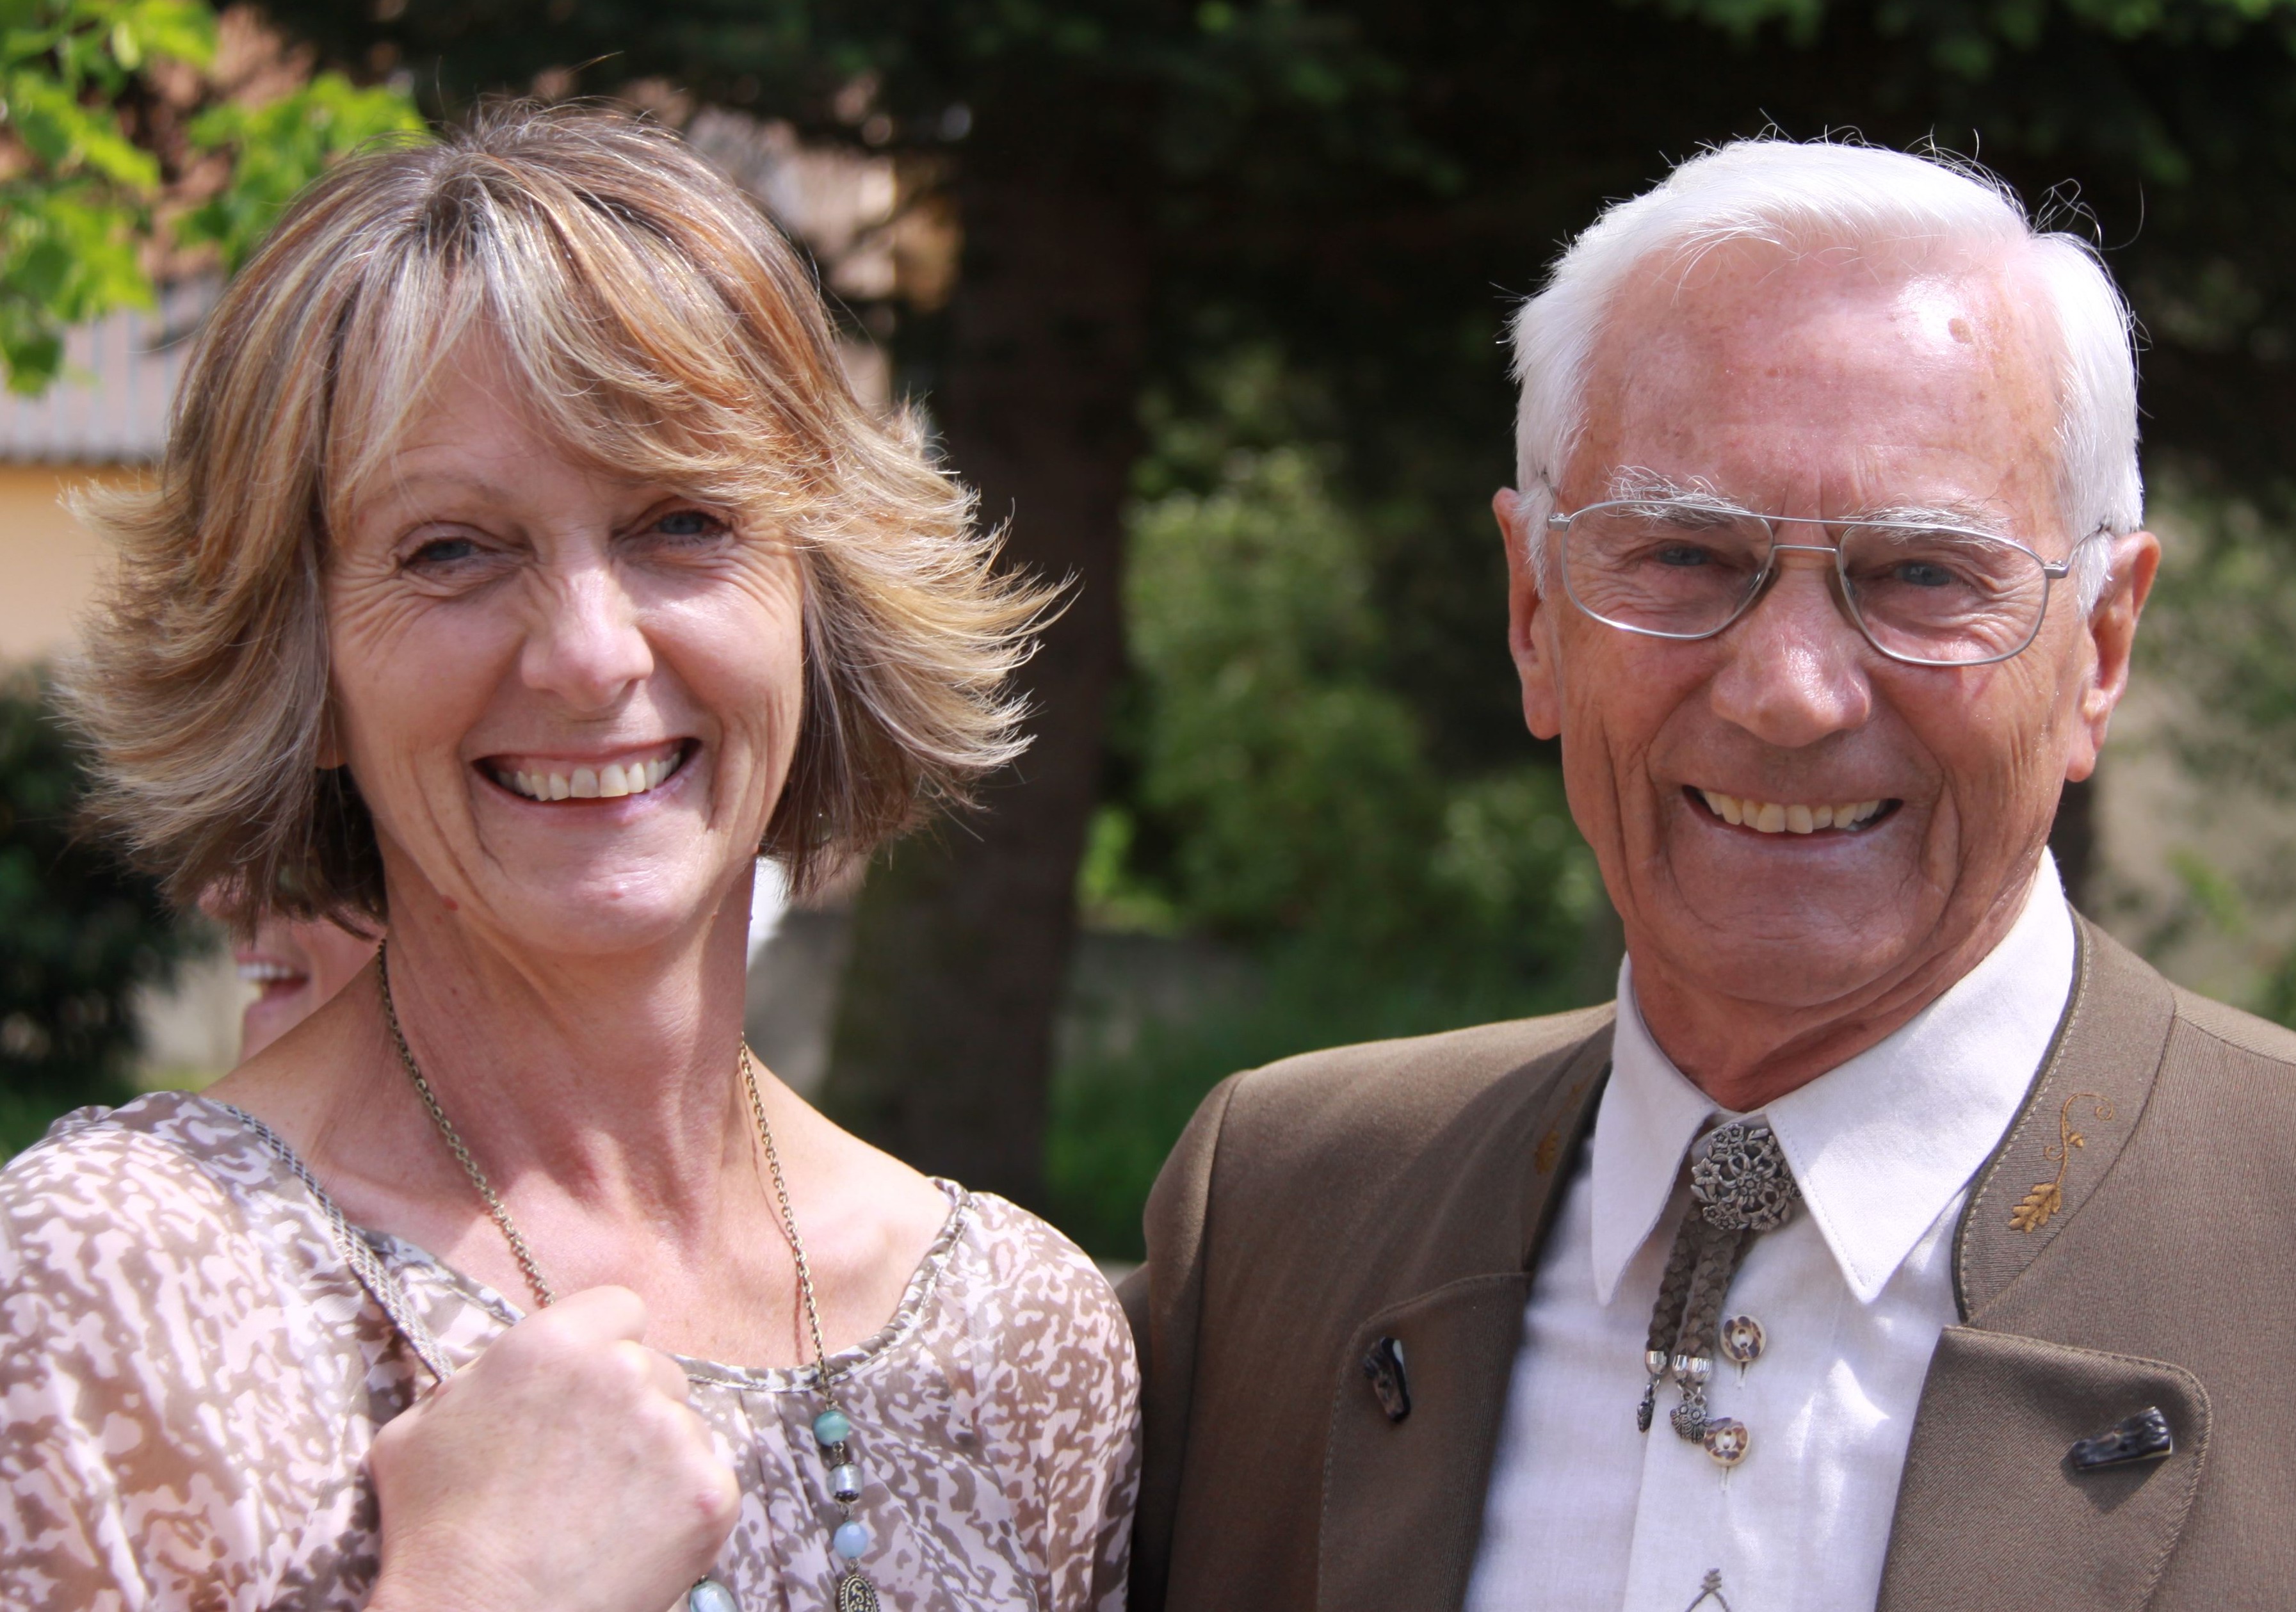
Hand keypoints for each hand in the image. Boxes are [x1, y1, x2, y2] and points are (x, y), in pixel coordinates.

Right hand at [365, 1286, 738, 1611]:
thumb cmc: (436, 1534)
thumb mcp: (418, 1430)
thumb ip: (477, 1378)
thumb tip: (504, 1366)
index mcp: (556, 1342)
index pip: (620, 1308)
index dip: (604, 1348)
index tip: (586, 1390)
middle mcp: (624, 1372)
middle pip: (655, 1370)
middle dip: (630, 1407)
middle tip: (587, 1467)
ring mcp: (675, 1432)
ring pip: (683, 1426)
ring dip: (655, 1458)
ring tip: (600, 1515)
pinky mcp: (710, 1492)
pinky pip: (708, 1480)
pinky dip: (680, 1508)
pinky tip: (632, 1541)